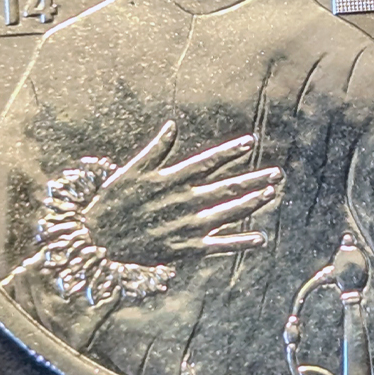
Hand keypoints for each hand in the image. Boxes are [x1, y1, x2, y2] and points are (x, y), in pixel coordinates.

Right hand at [83, 120, 282, 264]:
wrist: (96, 240)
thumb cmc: (111, 202)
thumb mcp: (131, 170)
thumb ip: (156, 149)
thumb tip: (172, 125)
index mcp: (170, 180)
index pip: (207, 162)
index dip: (230, 152)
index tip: (251, 142)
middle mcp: (183, 202)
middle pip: (225, 188)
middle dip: (252, 179)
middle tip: (277, 173)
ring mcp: (185, 226)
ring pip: (226, 214)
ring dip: (251, 204)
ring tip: (271, 193)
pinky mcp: (184, 249)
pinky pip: (217, 246)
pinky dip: (239, 242)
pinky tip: (259, 238)